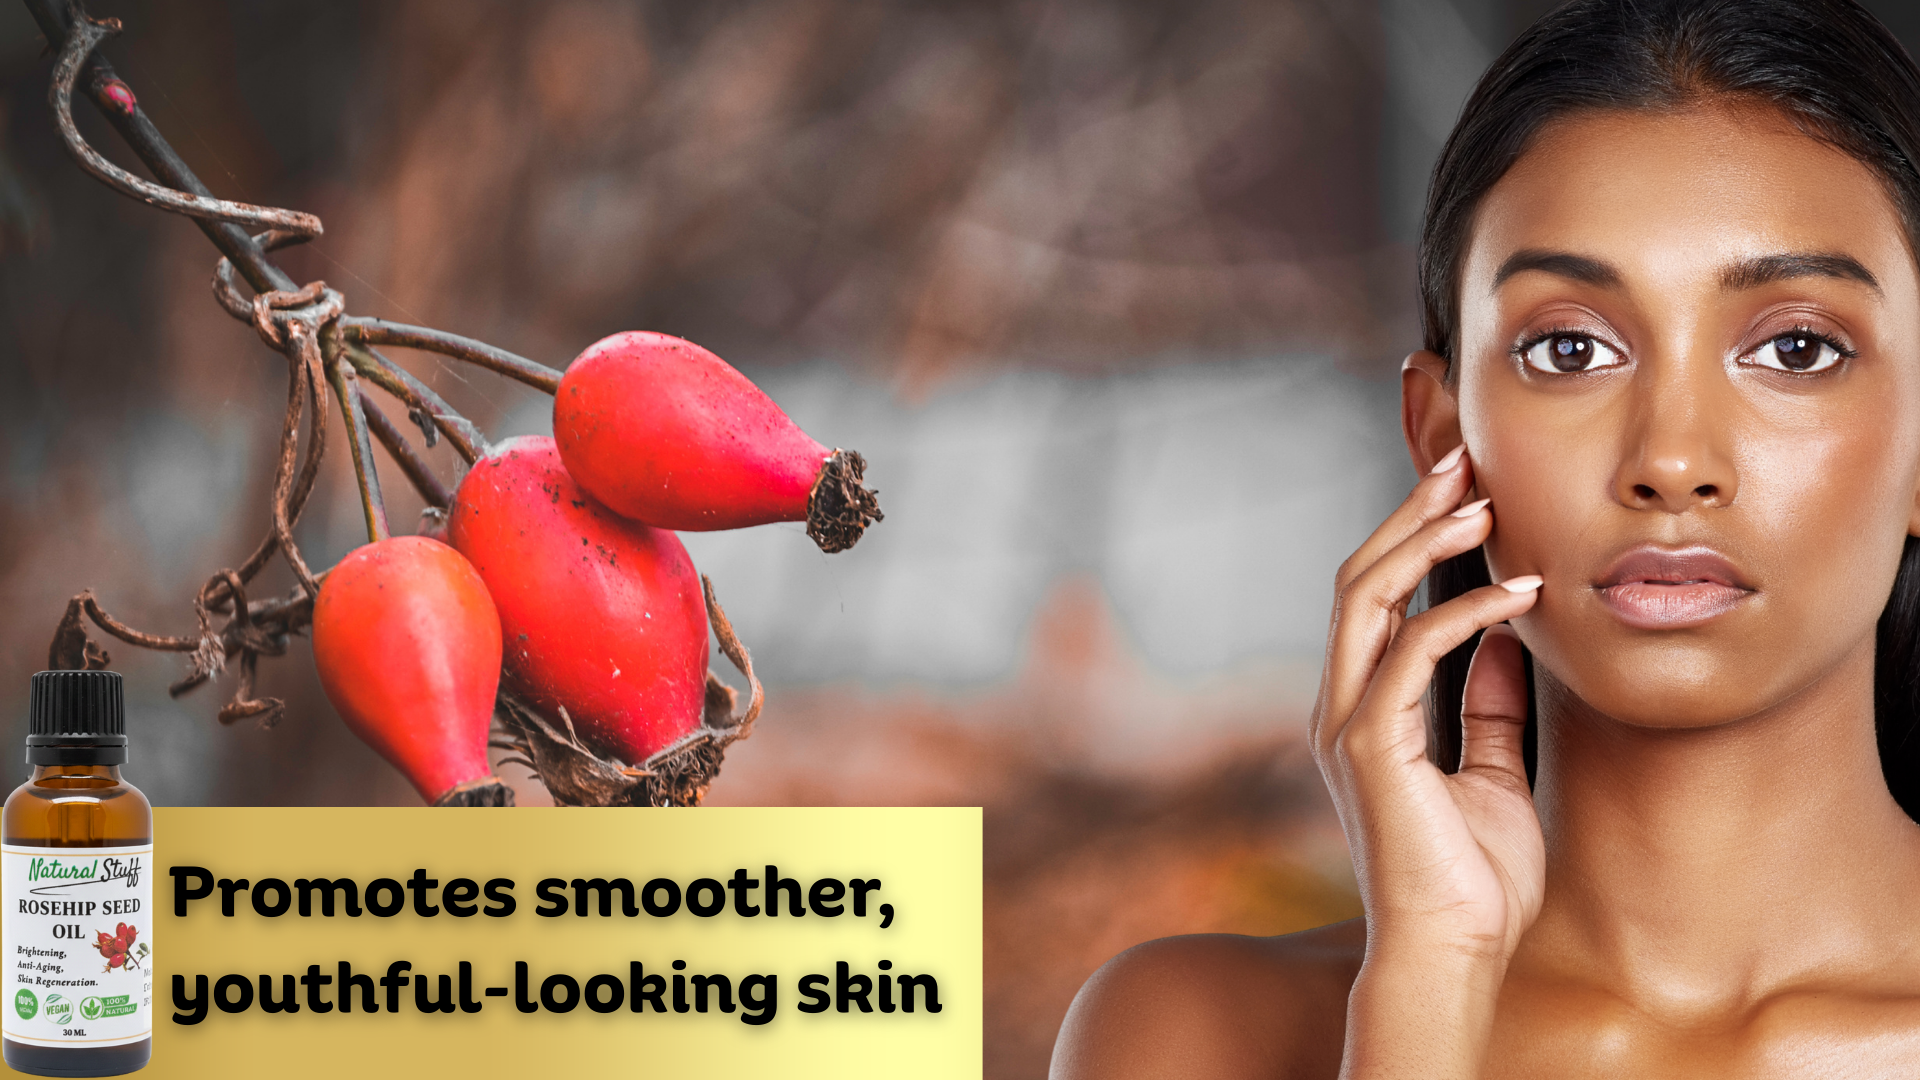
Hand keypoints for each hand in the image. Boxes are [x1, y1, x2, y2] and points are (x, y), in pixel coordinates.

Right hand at [1312, 445, 1545, 964]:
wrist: (1454, 956)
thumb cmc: (1472, 883)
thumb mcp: (1494, 774)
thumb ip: (1491, 705)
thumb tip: (1510, 637)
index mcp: (1363, 712)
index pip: (1373, 599)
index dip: (1410, 536)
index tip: (1463, 490)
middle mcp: (1342, 707)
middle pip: (1358, 579)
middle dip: (1409, 513)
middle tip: (1464, 463)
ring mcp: (1348, 723)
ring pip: (1366, 597)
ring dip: (1424, 540)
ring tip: (1482, 503)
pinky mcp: (1369, 745)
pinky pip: (1410, 652)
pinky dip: (1464, 613)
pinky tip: (1519, 596)